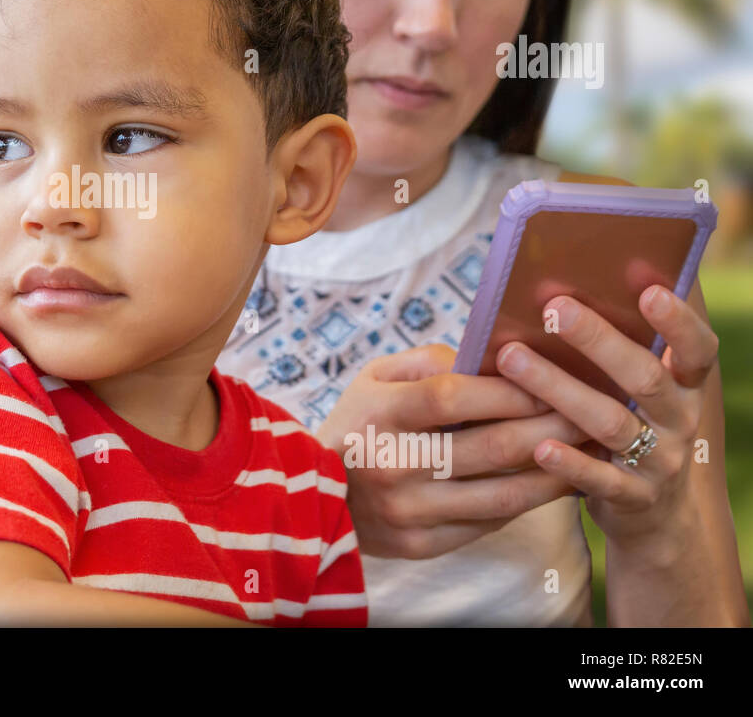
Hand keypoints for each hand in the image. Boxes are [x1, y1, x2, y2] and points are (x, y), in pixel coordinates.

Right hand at [316, 342, 588, 559]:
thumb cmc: (357, 423)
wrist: (310, 494)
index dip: (509, 390)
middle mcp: (393, 465)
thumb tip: (493, 358)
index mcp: (380, 414)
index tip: (553, 381)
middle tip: (594, 412)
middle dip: (551, 428)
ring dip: (555, 474)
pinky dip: (527, 504)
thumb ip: (430, 361)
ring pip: (501, 495)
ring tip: (591, 454)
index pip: (454, 398)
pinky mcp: (419, 545)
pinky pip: (488, 525)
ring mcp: (407, 511)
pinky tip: (554, 485)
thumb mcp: (375, 377)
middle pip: (488, 447)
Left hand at [494, 285, 719, 553]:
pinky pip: (601, 480)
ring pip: (611, 422)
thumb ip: (616, 354)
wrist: (656, 517)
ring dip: (559, 388)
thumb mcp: (637, 394)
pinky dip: (570, 463)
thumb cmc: (631, 429)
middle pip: (644, 377)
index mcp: (685, 387)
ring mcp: (660, 462)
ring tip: (512, 358)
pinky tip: (539, 446)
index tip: (649, 290)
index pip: (697, 350)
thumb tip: (560, 294)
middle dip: (599, 340)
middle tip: (556, 309)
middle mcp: (679, 421)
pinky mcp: (634, 499)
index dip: (678, 322)